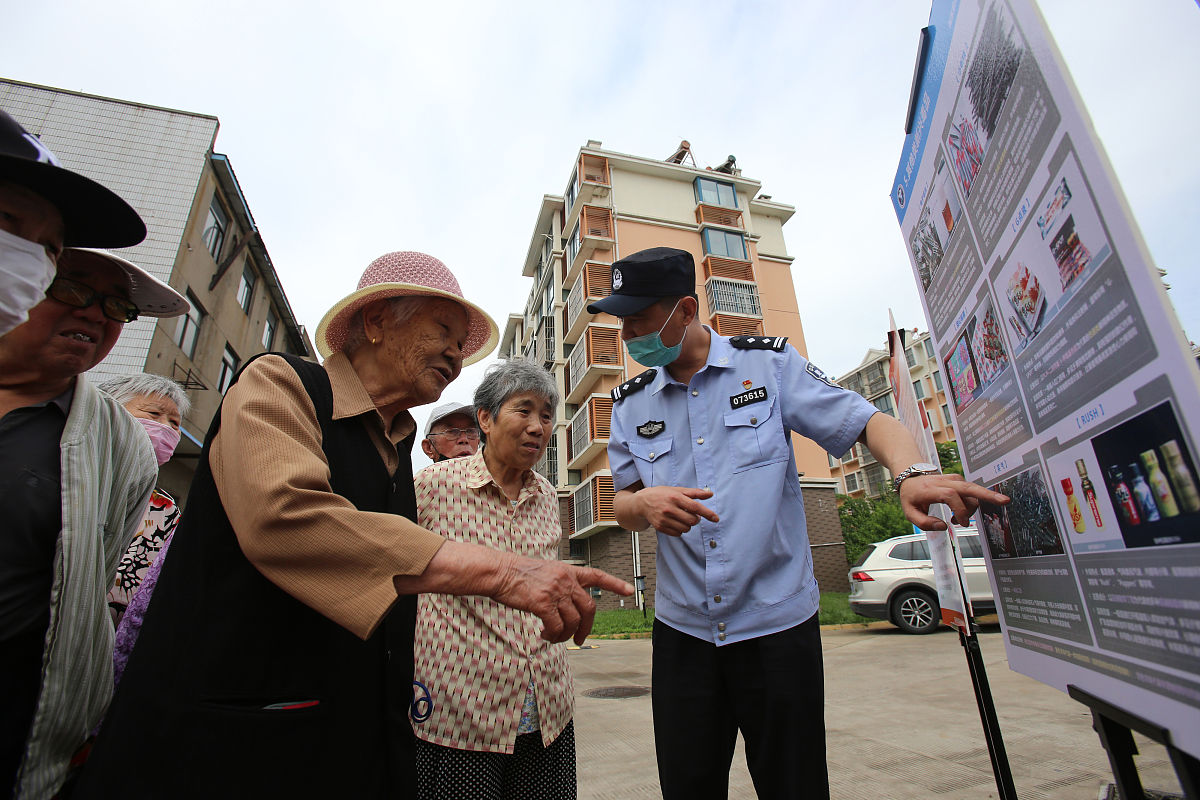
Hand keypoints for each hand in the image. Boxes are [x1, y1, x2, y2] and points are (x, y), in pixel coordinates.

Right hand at [492, 557, 633, 644]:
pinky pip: (557, 627)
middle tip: (580, 639)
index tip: (630, 590)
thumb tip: (567, 605)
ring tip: (553, 637)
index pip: (597, 576)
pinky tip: (544, 635)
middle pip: (589, 608)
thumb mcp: (545, 571)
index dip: (615, 584)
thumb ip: (560, 584)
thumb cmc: (518, 573)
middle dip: (587, 628)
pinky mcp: (543, 603)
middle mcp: (565, 580)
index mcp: (568, 571)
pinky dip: (553, 635)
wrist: (500, 571)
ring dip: (565, 635)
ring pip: (573, 621)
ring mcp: (555, 591)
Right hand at [634, 486, 718, 535]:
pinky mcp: (660, 527)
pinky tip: (675, 522)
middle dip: (695, 519)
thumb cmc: (662, 494)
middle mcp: (669, 508)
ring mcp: (664, 519)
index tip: (716, 518)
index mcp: (675, 497)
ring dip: (687, 525)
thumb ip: (695, 493)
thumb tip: (710, 494)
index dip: (707, 513)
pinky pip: (677, 534)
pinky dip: (679, 530)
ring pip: (686, 529)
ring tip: (681, 518)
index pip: (695, 507)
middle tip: (690, 514)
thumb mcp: (678, 490)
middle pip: (692, 520)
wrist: (642, 502)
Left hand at [899, 473, 1008, 529]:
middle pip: (969, 486)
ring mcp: (953, 479)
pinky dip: (970, 505)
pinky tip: (959, 515)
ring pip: (972, 491)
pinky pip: (971, 492)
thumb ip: (924, 523)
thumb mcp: (909, 512)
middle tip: (1005, 501)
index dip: (959, 509)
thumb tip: (943, 527)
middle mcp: (944, 482)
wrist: (910, 477)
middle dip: (988, 495)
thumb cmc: (911, 496)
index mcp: (931, 489)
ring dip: (971, 509)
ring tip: (957, 521)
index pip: (951, 495)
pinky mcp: (958, 481)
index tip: (959, 523)